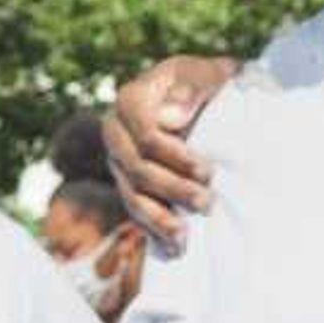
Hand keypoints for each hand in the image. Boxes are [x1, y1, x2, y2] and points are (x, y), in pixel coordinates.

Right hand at [102, 53, 239, 246]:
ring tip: (185, 236)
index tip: (207, 171)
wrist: (200, 95)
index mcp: (130, 99)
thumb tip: (169, 120)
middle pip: (137, 169)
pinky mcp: (127, 181)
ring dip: (160, 218)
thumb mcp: (205, 74)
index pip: (146, 137)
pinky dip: (152, 230)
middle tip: (208, 203)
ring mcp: (118, 159)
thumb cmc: (204, 82)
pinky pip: (134, 209)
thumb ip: (190, 89)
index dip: (176, 158)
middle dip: (173, 190)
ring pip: (132, 195)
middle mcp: (115, 130)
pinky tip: (172, 248)